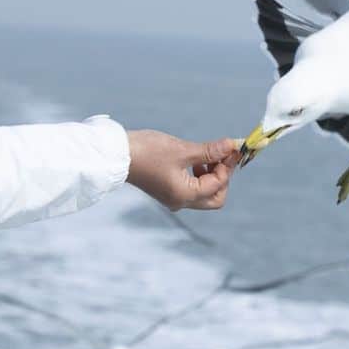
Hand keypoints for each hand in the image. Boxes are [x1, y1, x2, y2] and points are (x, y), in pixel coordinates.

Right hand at [126, 130, 240, 211]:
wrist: (116, 155)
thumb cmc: (148, 151)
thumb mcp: (182, 150)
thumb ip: (209, 151)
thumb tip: (232, 146)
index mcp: (185, 195)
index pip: (218, 184)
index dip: (228, 165)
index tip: (233, 147)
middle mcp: (180, 201)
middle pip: (215, 197)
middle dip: (222, 177)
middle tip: (221, 156)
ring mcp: (172, 197)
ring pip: (203, 193)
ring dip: (210, 175)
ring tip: (205, 154)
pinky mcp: (166, 190)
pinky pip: (191, 188)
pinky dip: (198, 175)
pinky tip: (193, 159)